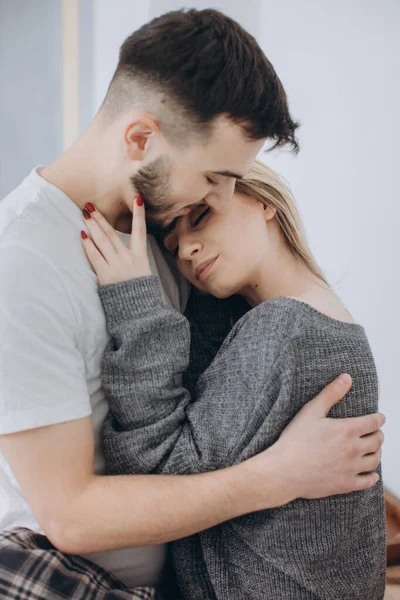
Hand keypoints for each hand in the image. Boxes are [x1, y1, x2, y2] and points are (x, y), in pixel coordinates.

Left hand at [80, 196, 150, 285]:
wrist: (139, 310)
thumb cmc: (140, 290)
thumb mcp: (144, 269)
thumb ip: (134, 255)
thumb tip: (125, 244)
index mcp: (140, 255)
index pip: (140, 230)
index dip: (139, 213)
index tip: (137, 197)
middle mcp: (127, 257)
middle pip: (111, 233)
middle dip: (100, 218)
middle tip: (90, 205)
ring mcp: (116, 265)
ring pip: (102, 241)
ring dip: (92, 226)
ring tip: (84, 215)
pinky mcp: (105, 275)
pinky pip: (94, 256)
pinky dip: (88, 245)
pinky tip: (82, 235)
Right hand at [243, 374, 384, 509]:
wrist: (284, 470)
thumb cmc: (294, 440)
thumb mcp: (311, 411)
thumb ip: (331, 393)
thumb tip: (346, 378)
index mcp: (347, 430)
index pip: (374, 422)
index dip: (378, 418)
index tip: (379, 418)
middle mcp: (353, 449)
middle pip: (378, 441)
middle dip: (378, 434)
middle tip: (374, 433)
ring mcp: (351, 468)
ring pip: (375, 460)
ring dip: (377, 453)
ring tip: (373, 450)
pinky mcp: (346, 484)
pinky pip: (367, 481)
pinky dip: (373, 477)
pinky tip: (371, 474)